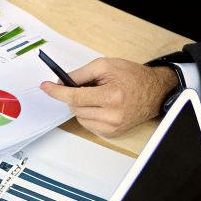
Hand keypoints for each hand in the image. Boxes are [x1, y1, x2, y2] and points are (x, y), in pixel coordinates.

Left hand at [38, 58, 176, 136]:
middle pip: (75, 107)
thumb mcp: (105, 66)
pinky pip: (88, 124)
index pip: (75, 96)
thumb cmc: (132, 77)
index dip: (57, 91)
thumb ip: (80, 74)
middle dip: (75, 96)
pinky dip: (89, 114)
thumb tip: (60, 83)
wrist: (154, 92)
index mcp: (111, 96)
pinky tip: (102, 106)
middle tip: (89, 86)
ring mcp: (113, 127)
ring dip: (82, 106)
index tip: (46, 87)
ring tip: (99, 96)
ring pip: (80, 117)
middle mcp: (112, 115)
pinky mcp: (112, 134)